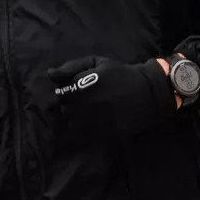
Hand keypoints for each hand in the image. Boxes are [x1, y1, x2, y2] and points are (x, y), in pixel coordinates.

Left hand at [43, 56, 177, 144]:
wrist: (150, 92)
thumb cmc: (121, 74)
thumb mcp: (97, 63)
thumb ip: (71, 68)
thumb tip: (50, 74)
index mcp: (84, 86)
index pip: (60, 96)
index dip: (66, 94)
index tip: (75, 92)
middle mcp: (88, 105)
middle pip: (65, 111)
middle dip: (71, 106)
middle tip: (83, 102)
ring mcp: (98, 121)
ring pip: (74, 125)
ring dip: (77, 119)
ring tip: (87, 113)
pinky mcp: (108, 133)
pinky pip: (86, 136)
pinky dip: (85, 131)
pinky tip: (93, 123)